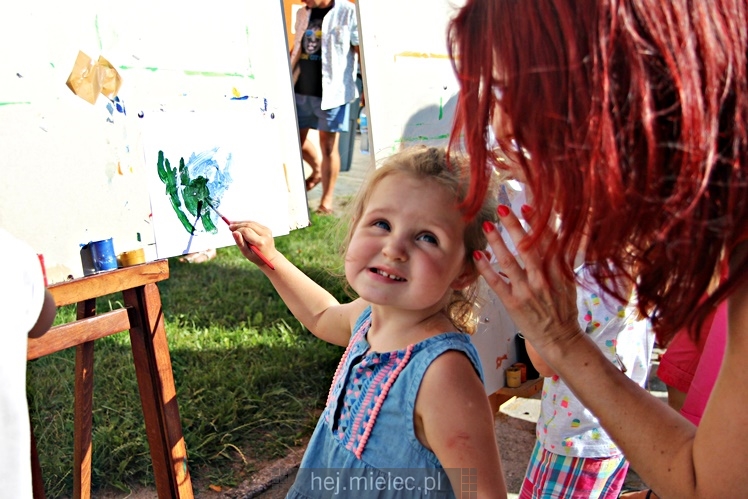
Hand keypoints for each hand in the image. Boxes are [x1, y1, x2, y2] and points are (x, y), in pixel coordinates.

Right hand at [229, 221, 277, 267]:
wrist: (270, 258)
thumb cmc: (256, 257)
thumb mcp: (246, 253)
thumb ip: (240, 242)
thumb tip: (234, 232)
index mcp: (260, 242)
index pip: (246, 231)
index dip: (237, 230)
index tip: (231, 230)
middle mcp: (265, 235)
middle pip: (249, 225)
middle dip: (238, 225)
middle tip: (230, 226)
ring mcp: (267, 231)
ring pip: (252, 223)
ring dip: (242, 223)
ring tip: (233, 224)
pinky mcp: (267, 229)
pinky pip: (255, 224)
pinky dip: (247, 224)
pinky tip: (240, 225)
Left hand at [473, 205, 581, 353]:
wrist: (561, 339)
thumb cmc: (563, 308)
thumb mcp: (569, 282)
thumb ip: (561, 260)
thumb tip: (553, 235)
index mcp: (559, 272)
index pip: (548, 241)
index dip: (537, 223)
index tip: (527, 205)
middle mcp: (543, 280)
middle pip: (528, 247)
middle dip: (515, 226)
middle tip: (503, 208)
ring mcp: (527, 292)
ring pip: (509, 263)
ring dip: (497, 243)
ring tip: (488, 226)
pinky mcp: (513, 304)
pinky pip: (496, 283)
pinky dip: (486, 268)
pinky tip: (478, 255)